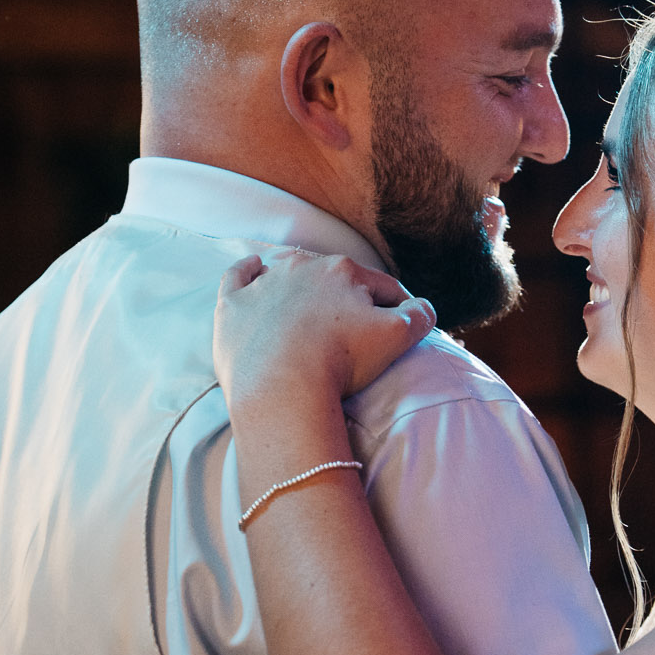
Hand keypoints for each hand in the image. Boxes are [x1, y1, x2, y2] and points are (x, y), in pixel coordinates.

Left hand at [214, 251, 435, 409]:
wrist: (280, 387)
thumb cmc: (340, 362)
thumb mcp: (396, 338)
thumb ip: (418, 316)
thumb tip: (422, 307)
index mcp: (343, 271)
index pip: (380, 286)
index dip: (396, 306)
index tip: (400, 325)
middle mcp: (302, 266)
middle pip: (333, 278)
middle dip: (347, 297)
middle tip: (353, 328)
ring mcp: (263, 284)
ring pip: (285, 272)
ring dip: (299, 282)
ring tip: (307, 303)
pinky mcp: (232, 305)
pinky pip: (239, 276)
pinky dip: (247, 272)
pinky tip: (253, 270)